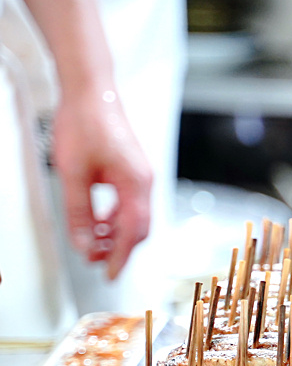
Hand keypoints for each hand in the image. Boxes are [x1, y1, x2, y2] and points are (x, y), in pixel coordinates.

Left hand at [52, 88, 151, 278]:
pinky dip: (114, 218)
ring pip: (132, 217)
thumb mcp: (73, 174)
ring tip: (92, 243)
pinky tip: (97, 221)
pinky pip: (128, 204)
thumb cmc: (85, 123)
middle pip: (138, 228)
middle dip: (118, 249)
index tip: (110, 275)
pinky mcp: (132, 171)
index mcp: (135, 184)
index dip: (120, 257)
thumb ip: (79, 213)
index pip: (132, 232)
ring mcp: (140, 176)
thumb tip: (83, 244)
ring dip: (113, 234)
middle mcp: (144, 182)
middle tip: (97, 262)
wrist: (91, 90)